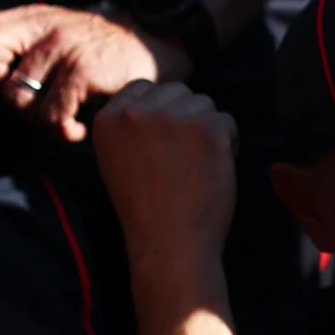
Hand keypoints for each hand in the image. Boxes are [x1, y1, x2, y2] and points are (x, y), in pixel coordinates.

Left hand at [0, 4, 173, 142]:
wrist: (161, 44)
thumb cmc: (111, 49)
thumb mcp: (65, 32)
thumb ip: (33, 47)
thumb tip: (0, 82)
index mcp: (35, 18)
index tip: (14, 84)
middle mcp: (46, 28)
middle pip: (0, 84)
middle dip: (21, 109)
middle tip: (46, 113)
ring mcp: (65, 48)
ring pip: (24, 105)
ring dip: (46, 125)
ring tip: (67, 124)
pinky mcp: (84, 70)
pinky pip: (55, 116)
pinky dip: (68, 131)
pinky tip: (84, 128)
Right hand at [91, 80, 236, 268]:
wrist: (170, 246)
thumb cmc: (148, 211)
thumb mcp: (118, 161)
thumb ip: (130, 127)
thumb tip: (159, 99)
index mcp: (107, 119)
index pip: (143, 89)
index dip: (162, 114)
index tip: (165, 148)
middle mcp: (134, 112)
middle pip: (175, 92)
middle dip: (186, 119)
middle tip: (183, 162)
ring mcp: (170, 117)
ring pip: (203, 104)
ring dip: (207, 132)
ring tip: (195, 169)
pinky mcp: (205, 127)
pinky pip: (226, 122)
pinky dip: (227, 146)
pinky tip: (212, 172)